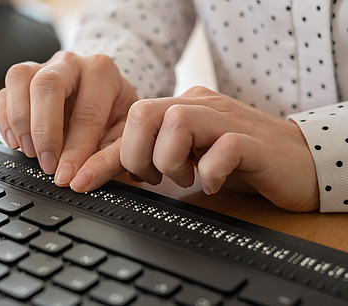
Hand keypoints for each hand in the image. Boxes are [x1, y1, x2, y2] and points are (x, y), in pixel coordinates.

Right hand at [0, 51, 137, 187]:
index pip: (86, 112)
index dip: (74, 150)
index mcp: (103, 73)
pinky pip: (5, 91)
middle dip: (43, 131)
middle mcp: (71, 64)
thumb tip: (80, 180)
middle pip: (47, 85)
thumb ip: (107, 161)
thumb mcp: (124, 138)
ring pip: (19, 79)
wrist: (106, 97)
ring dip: (20, 121)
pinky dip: (5, 120)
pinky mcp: (23, 79)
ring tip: (30, 152)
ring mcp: (43, 66)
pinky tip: (17, 142)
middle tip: (47, 164)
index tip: (66, 176)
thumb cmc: (115, 116)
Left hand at [119, 86, 318, 211]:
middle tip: (154, 178)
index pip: (131, 123)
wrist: (299, 160)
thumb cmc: (239, 160)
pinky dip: (210, 172)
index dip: (102, 155)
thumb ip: (154, 158)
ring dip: (170, 160)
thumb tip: (112, 172)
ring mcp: (228, 121)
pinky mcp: (253, 143)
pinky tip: (212, 184)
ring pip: (177, 122)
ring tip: (186, 177)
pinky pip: (223, 147)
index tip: (82, 181)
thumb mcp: (188, 157)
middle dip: (137, 154)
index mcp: (181, 107)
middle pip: (145, 112)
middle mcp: (200, 106)